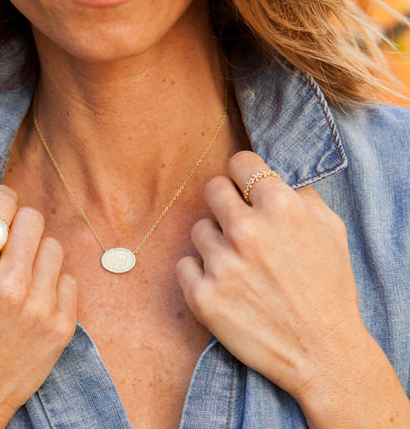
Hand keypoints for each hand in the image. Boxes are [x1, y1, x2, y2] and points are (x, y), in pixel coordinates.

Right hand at [0, 186, 76, 428]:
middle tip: (7, 245)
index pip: (2, 200)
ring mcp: (39, 306)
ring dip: (36, 255)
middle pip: (33, 218)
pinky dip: (51, 284)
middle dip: (18, 225)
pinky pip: (68, 278)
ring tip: (18, 277)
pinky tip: (31, 301)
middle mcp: (8, 284)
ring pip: (53, 245)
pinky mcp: (61, 325)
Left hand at [176, 151, 366, 399]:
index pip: (240, 162)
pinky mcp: (204, 296)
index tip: (243, 185)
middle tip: (238, 222)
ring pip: (198, 228)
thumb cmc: (329, 288)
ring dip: (215, 242)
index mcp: (280, 208)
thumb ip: (299, 193)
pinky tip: (223, 285)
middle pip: (212, 188)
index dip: (243, 173)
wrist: (323, 353)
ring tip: (239, 264)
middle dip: (225, 201)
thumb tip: (270, 173)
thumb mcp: (331, 229)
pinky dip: (199, 273)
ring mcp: (223, 264)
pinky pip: (185, 264)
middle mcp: (247, 231)